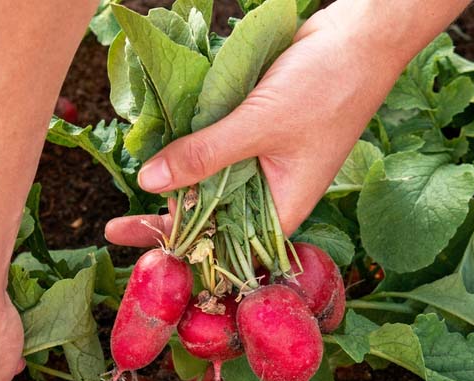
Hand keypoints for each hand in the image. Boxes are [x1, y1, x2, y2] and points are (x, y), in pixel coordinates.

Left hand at [106, 0, 411, 247]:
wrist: (360, 34)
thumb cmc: (327, 85)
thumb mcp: (258, 124)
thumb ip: (203, 155)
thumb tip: (149, 182)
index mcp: (282, 209)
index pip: (223, 247)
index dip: (180, 252)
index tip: (137, 252)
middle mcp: (270, 194)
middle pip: (210, 220)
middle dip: (168, 223)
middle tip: (113, 229)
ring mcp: (260, 164)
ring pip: (209, 184)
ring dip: (174, 185)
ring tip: (128, 195)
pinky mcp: (251, 134)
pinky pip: (213, 151)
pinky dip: (188, 150)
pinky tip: (155, 152)